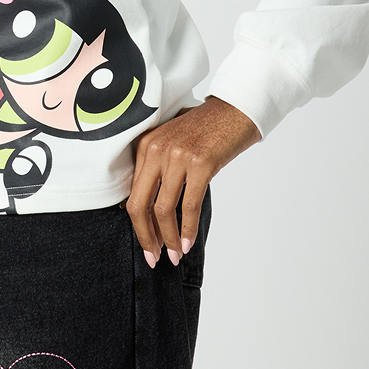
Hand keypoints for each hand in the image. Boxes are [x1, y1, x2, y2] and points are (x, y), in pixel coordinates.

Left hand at [126, 95, 259, 267]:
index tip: (147, 244)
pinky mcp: (201, 163)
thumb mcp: (173, 145)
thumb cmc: (206, 131)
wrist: (235, 110)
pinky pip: (189, 205)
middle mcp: (156, 149)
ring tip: (175, 255)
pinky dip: (188, 229)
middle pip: (140, 204)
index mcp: (146, 145)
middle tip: (154, 258)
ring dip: (169, 238)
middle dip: (147, 236)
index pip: (133, 193)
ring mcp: (178, 156)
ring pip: (164, 209)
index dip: (138, 224)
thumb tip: (151, 213)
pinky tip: (189, 243)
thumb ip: (159, 169)